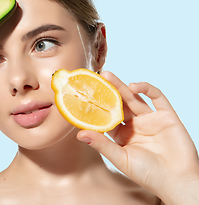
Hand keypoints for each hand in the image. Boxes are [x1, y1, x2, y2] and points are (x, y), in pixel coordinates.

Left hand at [77, 71, 198, 202]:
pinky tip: (134, 86)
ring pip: (134, 98)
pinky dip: (146, 89)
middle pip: (119, 104)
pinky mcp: (166, 116)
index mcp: (122, 136)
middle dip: (108, 91)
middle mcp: (135, 126)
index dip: (96, 108)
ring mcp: (151, 120)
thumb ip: (101, 144)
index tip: (84, 97)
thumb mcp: (120, 158)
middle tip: (96, 78)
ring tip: (108, 76)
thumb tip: (79, 133)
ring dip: (122, 86)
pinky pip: (157, 98)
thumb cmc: (147, 174)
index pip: (107, 117)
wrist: (177, 181)